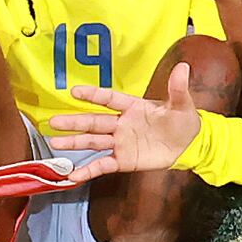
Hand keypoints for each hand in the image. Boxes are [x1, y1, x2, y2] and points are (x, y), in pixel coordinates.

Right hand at [40, 75, 203, 180]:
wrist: (188, 145)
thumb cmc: (182, 121)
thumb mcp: (182, 104)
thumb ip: (178, 89)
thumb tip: (183, 67)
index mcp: (133, 107)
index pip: (109, 99)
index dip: (93, 95)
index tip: (74, 91)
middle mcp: (121, 124)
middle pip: (94, 121)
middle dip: (74, 122)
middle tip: (53, 121)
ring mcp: (120, 143)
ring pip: (93, 141)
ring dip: (75, 142)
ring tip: (54, 141)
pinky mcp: (123, 160)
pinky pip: (102, 164)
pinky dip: (88, 170)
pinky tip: (72, 175)